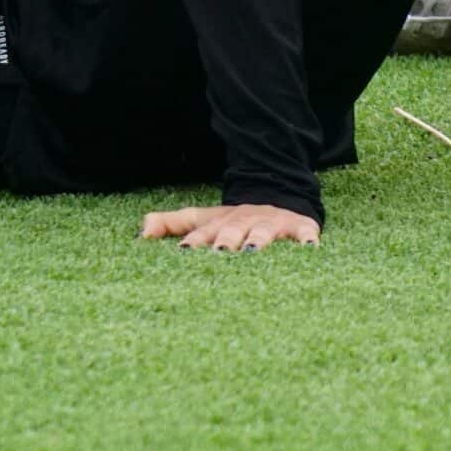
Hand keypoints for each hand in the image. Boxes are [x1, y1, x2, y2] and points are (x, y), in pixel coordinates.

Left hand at [139, 203, 321, 250]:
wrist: (278, 196)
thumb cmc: (233, 220)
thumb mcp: (203, 218)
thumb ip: (171, 223)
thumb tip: (141, 234)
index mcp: (219, 223)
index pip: (203, 232)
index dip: (194, 241)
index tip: (184, 252)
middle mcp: (243, 223)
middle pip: (232, 231)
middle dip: (225, 242)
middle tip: (219, 254)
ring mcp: (270, 225)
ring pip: (264, 233)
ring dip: (258, 242)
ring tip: (253, 252)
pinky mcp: (298, 227)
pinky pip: (304, 234)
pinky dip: (307, 240)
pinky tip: (309, 249)